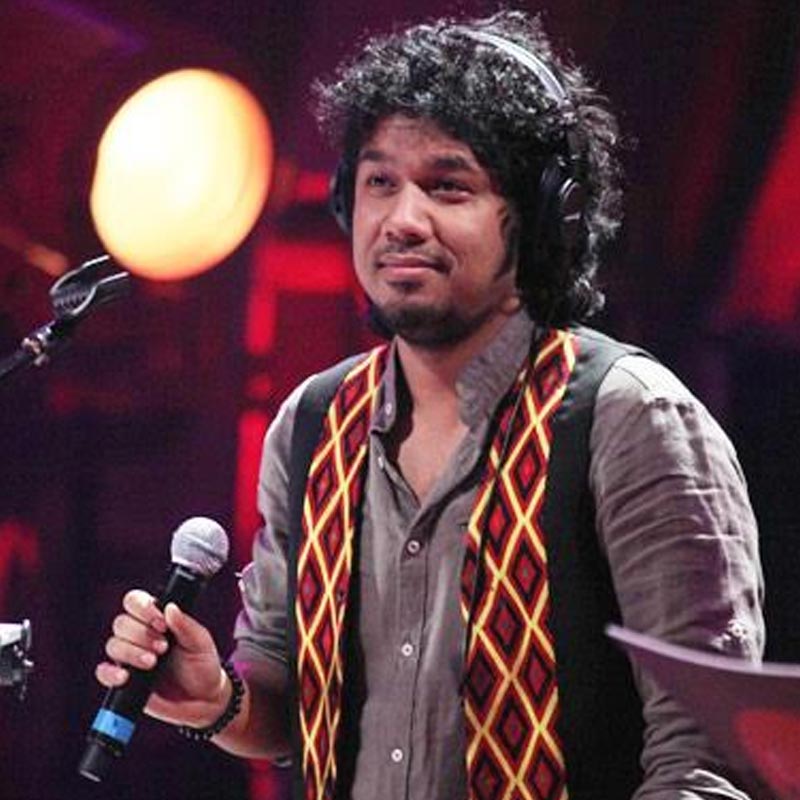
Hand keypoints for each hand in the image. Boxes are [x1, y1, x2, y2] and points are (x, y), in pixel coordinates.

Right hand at [95, 590, 229, 727]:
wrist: (203, 699)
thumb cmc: (203, 665)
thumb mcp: (200, 642)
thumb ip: (186, 625)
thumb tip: (170, 608)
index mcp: (157, 619)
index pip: (135, 601)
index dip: (143, 608)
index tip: (162, 623)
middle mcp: (139, 635)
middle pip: (121, 623)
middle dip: (142, 634)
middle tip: (163, 648)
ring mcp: (130, 658)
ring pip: (113, 645)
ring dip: (131, 652)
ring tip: (153, 663)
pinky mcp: (124, 680)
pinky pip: (104, 672)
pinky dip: (110, 673)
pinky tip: (125, 677)